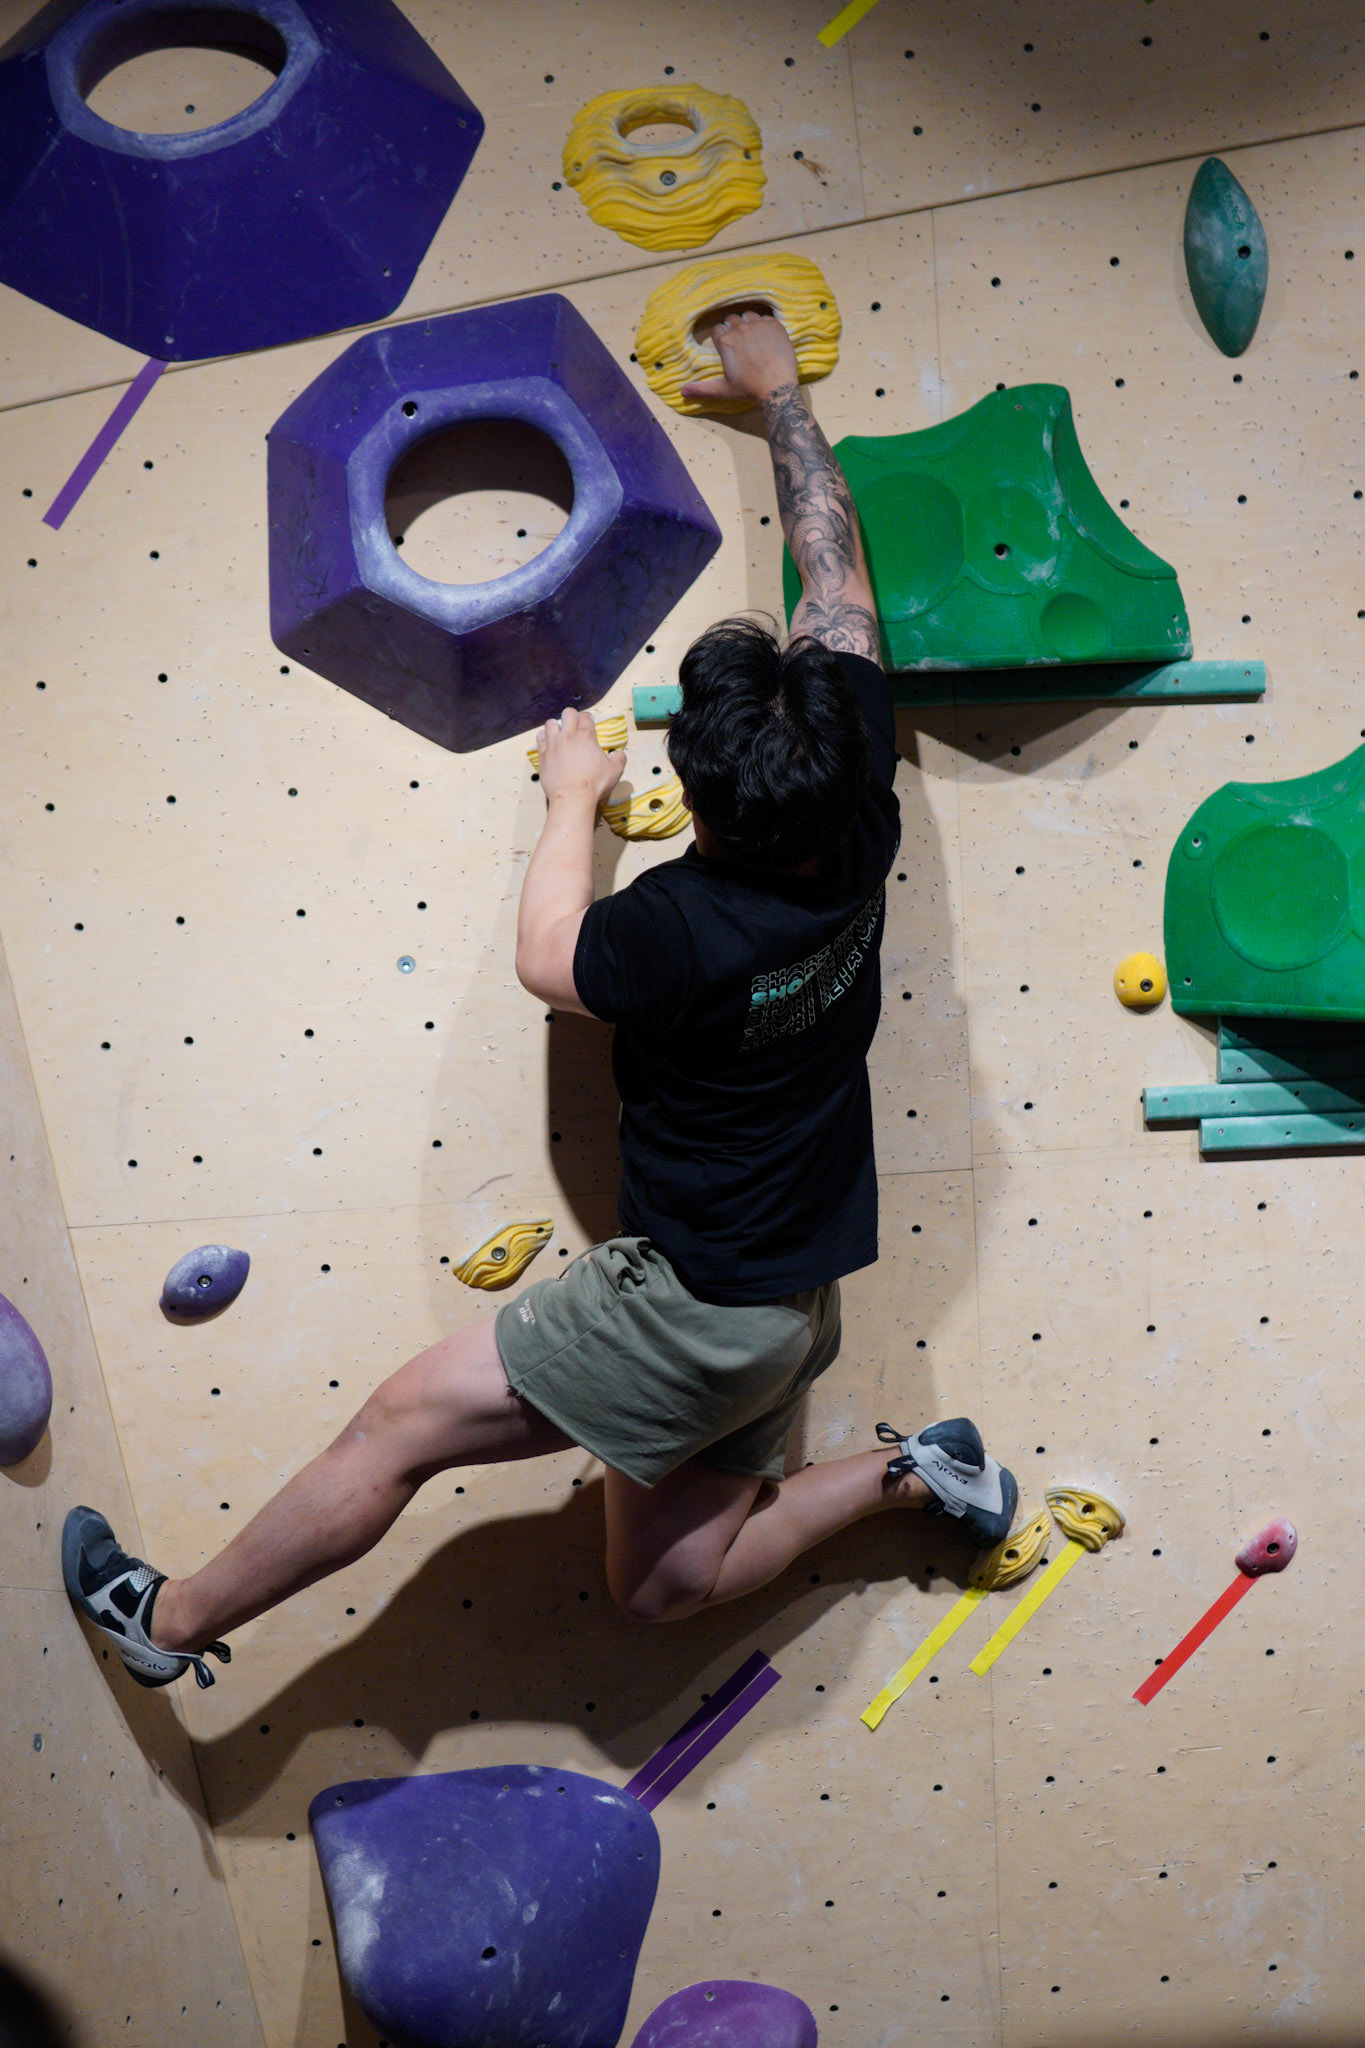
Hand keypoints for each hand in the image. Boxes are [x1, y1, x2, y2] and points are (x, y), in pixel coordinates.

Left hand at [535, 707, 625, 807]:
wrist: (572, 797)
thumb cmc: (594, 783)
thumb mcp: (615, 770)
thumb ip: (619, 758)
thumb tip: (618, 754)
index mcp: (586, 736)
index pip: (585, 716)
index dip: (588, 718)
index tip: (589, 724)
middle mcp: (568, 736)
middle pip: (568, 713)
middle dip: (572, 716)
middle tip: (575, 726)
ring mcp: (553, 744)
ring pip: (550, 723)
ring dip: (556, 726)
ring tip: (560, 734)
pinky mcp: (543, 755)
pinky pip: (540, 738)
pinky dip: (544, 738)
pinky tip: (548, 743)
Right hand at [679, 307, 800, 409]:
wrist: (778, 387)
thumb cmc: (749, 389)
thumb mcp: (723, 390)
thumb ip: (702, 388)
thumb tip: (683, 391)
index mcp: (725, 342)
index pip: (717, 329)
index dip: (721, 337)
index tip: (727, 347)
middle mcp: (740, 328)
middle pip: (732, 320)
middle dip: (734, 329)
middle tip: (741, 343)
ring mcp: (758, 325)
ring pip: (749, 316)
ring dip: (749, 324)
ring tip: (754, 338)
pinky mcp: (774, 325)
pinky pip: (766, 318)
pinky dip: (765, 325)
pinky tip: (768, 338)